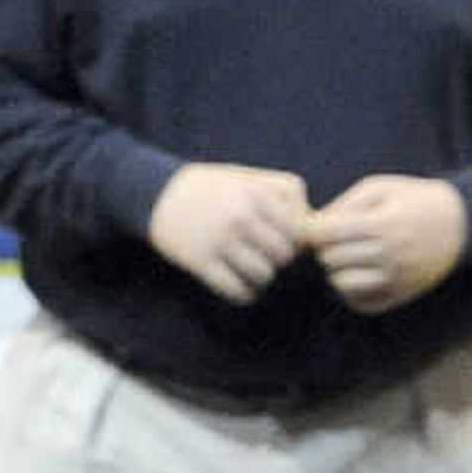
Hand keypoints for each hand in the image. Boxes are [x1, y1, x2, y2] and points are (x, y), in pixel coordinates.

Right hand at [147, 162, 312, 303]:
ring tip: (252, 271)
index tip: (283, 243)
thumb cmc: (213, 188)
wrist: (156, 193)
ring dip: (261, 279)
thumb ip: (284, 194)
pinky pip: (237, 291)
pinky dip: (244, 295)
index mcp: (257, 193)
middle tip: (266, 258)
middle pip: (283, 256)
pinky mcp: (200, 262)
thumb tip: (315, 227)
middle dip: (279, 261)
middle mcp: (241, 216)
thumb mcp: (250, 177)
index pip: (299, 233)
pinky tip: (240, 287)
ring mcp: (220, 240)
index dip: (296, 243)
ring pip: (263, 276)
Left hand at [308, 174, 468, 314]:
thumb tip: (310, 227)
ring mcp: (397, 279)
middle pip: (329, 258)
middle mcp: (390, 255)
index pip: (323, 234)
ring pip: (340, 282)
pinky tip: (361, 272)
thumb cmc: (414, 200)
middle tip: (339, 237)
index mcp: (382, 225)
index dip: (316, 227)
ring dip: (338, 269)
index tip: (324, 223)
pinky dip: (352, 289)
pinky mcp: (400, 295)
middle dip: (327, 247)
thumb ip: (342, 205)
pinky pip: (358, 301)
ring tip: (350, 255)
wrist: (461, 223)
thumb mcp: (380, 188)